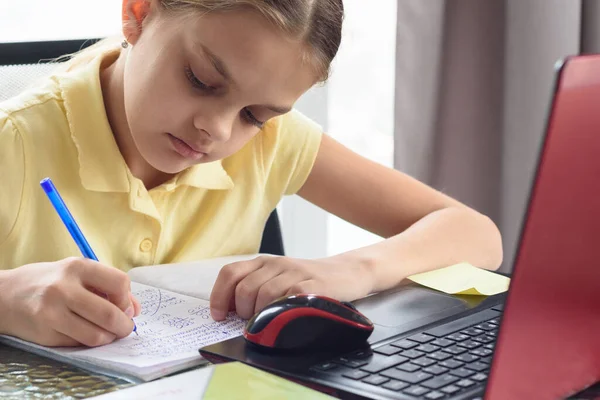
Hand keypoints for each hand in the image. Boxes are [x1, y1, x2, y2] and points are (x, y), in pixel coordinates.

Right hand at [0, 257, 140, 346]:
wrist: (6, 295)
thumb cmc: (50, 281)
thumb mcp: (79, 273)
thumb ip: (109, 288)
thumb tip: (135, 310)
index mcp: (77, 267)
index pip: (119, 283)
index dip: (127, 298)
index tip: (124, 305)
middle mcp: (64, 289)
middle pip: (109, 314)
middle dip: (124, 325)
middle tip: (125, 328)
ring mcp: (52, 313)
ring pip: (96, 335)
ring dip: (109, 338)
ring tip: (107, 332)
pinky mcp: (45, 334)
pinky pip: (79, 344)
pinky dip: (89, 342)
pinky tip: (85, 333)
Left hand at [209, 255, 374, 319]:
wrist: (347, 272)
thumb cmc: (310, 281)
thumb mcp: (279, 279)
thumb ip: (256, 289)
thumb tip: (229, 314)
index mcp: (264, 262)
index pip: (230, 274)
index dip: (218, 296)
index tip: (219, 316)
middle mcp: (276, 264)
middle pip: (244, 289)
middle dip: (243, 312)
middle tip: (254, 321)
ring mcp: (294, 273)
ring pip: (262, 296)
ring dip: (261, 315)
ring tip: (271, 320)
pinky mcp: (311, 285)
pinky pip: (286, 300)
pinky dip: (280, 313)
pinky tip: (285, 317)